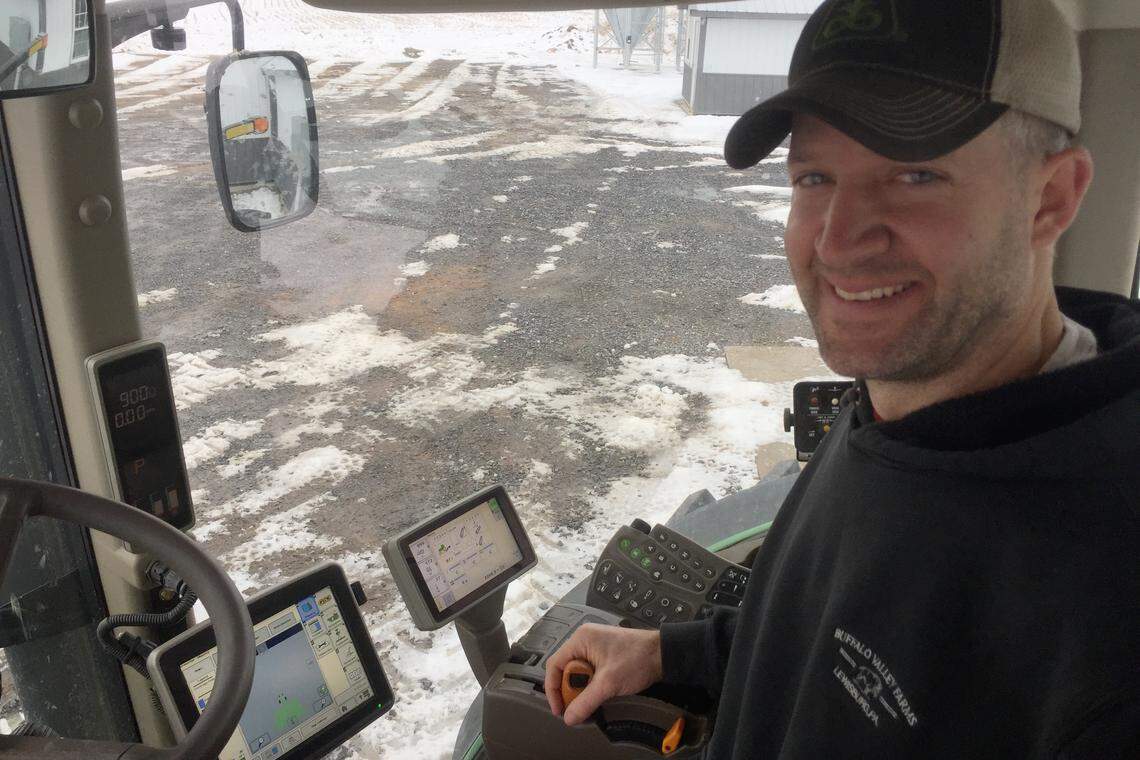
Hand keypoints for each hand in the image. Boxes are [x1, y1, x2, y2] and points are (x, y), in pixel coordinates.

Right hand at [544, 623, 663, 725]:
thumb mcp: (608, 683)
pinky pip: (588, 672)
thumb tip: (569, 717)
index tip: (559, 708)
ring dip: (582, 689)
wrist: (662, 654)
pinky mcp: (603, 654)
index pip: (554, 665)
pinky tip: (598, 693)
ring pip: (577, 673)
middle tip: (577, 706)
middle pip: (565, 670)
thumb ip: (586, 701)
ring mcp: (594, 646)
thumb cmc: (638, 659)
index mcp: (580, 639)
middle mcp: (584, 640)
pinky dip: (591, 685)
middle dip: (570, 690)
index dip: (553, 689)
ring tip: (591, 700)